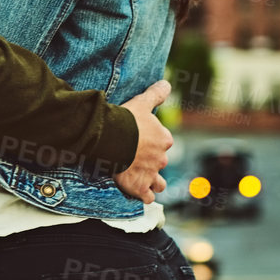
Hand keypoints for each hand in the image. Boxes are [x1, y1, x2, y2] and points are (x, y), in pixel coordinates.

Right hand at [114, 79, 172, 202]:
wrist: (112, 138)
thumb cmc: (127, 120)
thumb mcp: (142, 102)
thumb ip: (156, 94)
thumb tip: (167, 83)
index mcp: (164, 139)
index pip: (163, 142)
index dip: (152, 142)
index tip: (140, 141)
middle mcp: (161, 158)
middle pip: (159, 162)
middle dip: (151, 162)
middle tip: (134, 159)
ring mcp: (151, 174)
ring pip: (158, 183)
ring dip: (153, 182)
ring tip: (143, 181)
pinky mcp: (140, 187)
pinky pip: (146, 197)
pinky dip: (144, 196)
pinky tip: (138, 194)